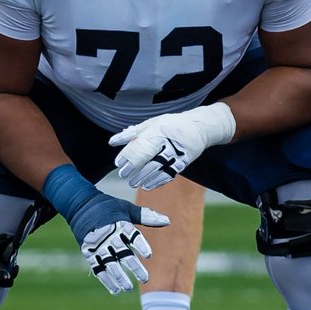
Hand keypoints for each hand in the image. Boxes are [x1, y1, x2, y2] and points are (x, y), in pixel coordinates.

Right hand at [43, 164, 170, 292]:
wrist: (80, 205)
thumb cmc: (108, 207)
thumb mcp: (126, 208)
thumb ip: (146, 216)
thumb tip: (168, 221)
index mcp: (120, 223)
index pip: (132, 235)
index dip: (140, 245)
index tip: (149, 255)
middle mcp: (109, 235)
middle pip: (123, 253)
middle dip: (134, 266)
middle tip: (145, 278)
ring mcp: (97, 245)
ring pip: (109, 263)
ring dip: (118, 276)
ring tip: (128, 288)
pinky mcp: (88, 252)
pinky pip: (97, 268)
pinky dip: (105, 279)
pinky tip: (114, 289)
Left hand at [109, 103, 235, 190]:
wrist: (199, 128)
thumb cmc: (170, 124)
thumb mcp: (151, 123)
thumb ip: (132, 134)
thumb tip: (112, 142)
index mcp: (159, 130)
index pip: (141, 144)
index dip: (129, 155)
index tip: (119, 164)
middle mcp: (168, 142)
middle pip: (149, 158)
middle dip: (135, 169)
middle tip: (124, 176)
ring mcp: (178, 153)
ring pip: (159, 168)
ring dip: (145, 178)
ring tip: (134, 183)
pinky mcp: (184, 162)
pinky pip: (169, 174)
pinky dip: (157, 182)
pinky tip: (147, 186)